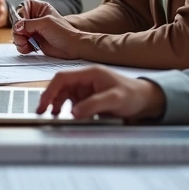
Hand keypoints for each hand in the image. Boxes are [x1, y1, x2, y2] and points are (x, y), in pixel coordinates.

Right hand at [12, 0, 81, 58]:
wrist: (72, 47)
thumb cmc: (63, 32)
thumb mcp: (45, 23)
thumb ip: (29, 24)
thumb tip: (16, 26)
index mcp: (40, 9)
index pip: (23, 7)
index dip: (20, 15)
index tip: (21, 23)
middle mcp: (35, 19)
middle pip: (18, 22)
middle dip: (18, 31)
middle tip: (22, 37)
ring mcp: (33, 30)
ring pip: (18, 33)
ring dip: (19, 40)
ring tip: (25, 44)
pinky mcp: (33, 41)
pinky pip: (22, 43)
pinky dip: (22, 46)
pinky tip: (28, 48)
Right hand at [35, 66, 166, 119]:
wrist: (146, 100)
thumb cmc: (133, 94)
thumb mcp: (114, 100)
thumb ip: (93, 105)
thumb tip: (74, 112)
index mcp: (89, 73)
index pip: (62, 78)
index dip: (50, 90)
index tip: (44, 103)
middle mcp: (85, 79)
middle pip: (60, 86)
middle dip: (50, 99)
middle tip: (42, 112)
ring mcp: (85, 88)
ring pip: (64, 95)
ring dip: (57, 105)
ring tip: (54, 116)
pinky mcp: (87, 97)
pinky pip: (72, 102)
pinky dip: (66, 109)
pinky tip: (66, 117)